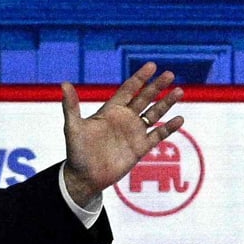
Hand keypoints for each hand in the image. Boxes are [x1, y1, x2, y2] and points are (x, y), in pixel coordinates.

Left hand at [59, 63, 185, 206]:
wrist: (84, 178)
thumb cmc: (76, 152)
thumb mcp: (73, 127)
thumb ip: (71, 106)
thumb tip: (64, 84)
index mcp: (111, 110)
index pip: (129, 89)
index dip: (140, 78)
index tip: (152, 66)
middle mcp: (125, 119)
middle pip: (145, 98)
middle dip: (157, 86)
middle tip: (170, 74)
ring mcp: (134, 133)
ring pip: (154, 114)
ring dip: (166, 103)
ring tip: (179, 92)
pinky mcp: (140, 148)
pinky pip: (157, 135)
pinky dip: (168, 128)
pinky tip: (179, 119)